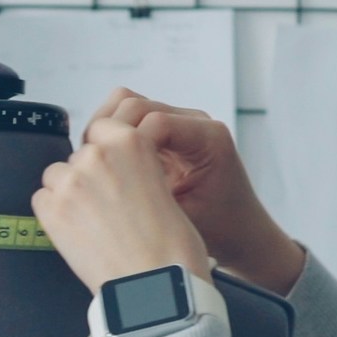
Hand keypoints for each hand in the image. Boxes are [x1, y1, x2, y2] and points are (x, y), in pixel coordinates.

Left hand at [34, 115, 219, 294]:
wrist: (155, 283)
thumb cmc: (169, 246)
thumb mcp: (161, 184)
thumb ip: (132, 168)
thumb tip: (110, 170)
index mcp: (130, 142)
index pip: (100, 129)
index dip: (104, 155)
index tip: (110, 174)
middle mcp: (97, 155)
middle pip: (77, 155)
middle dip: (87, 178)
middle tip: (105, 210)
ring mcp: (71, 181)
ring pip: (55, 176)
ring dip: (67, 194)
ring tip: (92, 224)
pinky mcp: (52, 209)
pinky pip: (41, 199)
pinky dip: (53, 215)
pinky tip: (77, 234)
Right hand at [79, 90, 306, 291]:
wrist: (241, 231)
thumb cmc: (220, 228)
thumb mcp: (182, 219)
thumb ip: (148, 196)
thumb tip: (104, 185)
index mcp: (208, 139)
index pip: (155, 122)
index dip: (125, 145)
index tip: (111, 176)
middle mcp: (195, 122)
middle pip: (135, 105)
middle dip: (109, 133)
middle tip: (95, 167)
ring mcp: (180, 123)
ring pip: (127, 106)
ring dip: (108, 132)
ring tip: (100, 163)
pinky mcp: (167, 131)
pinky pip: (131, 120)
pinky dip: (115, 138)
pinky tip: (110, 164)